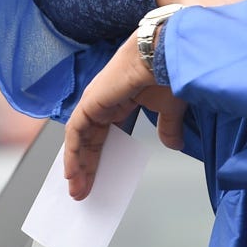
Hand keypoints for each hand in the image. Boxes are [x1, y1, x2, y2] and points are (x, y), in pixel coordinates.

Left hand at [63, 37, 187, 198]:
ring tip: (77, 191)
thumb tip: (173, 144)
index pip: (103, 133)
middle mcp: (102, 101)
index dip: (100, 156)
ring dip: (77, 166)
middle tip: (84, 192)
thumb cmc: (168, 73)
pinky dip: (72, 154)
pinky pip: (75, 133)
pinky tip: (72, 173)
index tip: (100, 177)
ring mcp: (94, 101)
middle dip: (86, 167)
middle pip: (88, 140)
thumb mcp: (169, 109)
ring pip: (79, 139)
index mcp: (118, 100)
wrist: (164, 55)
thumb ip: (167, 128)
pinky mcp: (89, 103)